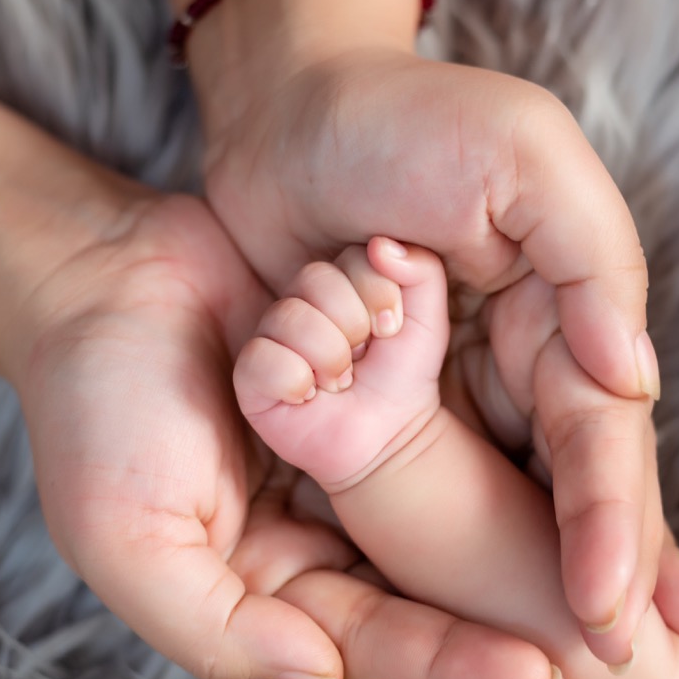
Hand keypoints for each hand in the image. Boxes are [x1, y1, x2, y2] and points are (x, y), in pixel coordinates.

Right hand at [3, 166, 578, 678]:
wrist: (105, 279)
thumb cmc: (100, 414)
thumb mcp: (132, 542)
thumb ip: (220, 626)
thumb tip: (323, 673)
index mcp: (274, 585)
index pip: (381, 642)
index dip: (458, 673)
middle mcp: (328, 533)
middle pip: (437, 599)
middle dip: (513, 636)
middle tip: (600, 673)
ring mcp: (358, 462)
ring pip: (458, 527)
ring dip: (532, 559)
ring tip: (616, 597)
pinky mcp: (380, 388)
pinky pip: (450, 430)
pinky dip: (508, 458)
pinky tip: (577, 488)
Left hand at [199, 38, 678, 661]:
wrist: (288, 109)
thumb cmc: (411, 120)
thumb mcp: (525, 160)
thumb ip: (593, 263)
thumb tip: (635, 384)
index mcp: (566, 316)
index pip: (602, 438)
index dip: (616, 526)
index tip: (618, 613)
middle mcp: (513, 366)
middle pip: (564, 491)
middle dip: (596, 580)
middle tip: (616, 673)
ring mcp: (443, 388)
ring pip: (498, 505)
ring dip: (527, 589)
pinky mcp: (369, 397)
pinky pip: (408, 487)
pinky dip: (434, 556)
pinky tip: (456, 618)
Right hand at [234, 237, 447, 489]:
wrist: (388, 433)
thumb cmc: (401, 372)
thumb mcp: (428, 318)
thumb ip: (422, 270)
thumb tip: (381, 245)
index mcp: (337, 279)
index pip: (353, 258)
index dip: (379, 295)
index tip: (390, 329)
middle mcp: (298, 300)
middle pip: (318, 281)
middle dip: (355, 327)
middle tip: (362, 358)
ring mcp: (269, 335)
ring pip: (292, 319)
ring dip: (331, 360)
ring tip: (340, 381)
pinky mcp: (250, 376)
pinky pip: (264, 360)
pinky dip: (297, 384)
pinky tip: (309, 396)